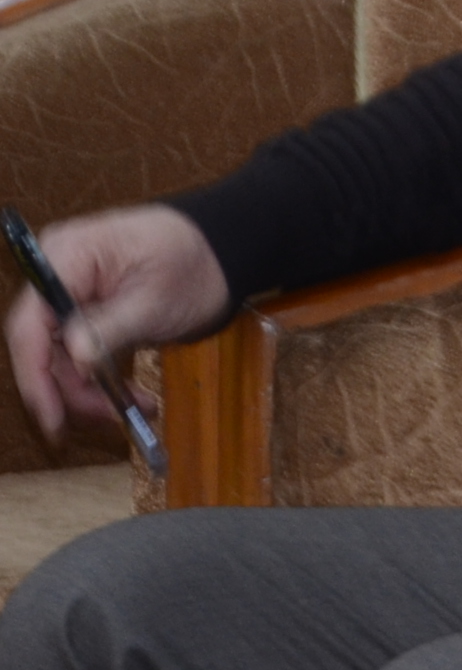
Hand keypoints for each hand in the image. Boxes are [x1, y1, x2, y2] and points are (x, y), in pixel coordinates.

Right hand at [5, 205, 226, 442]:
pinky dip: (102, 380)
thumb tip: (75, 358)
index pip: (30, 325)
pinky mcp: (86, 316)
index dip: (35, 374)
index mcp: (66, 257)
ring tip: (141, 407)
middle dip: (72, 390)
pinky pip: (81, 356)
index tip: (52, 416)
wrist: (222, 251)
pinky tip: (135, 398)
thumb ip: (111, 327)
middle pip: (42, 347)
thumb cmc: (195, 261)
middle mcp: (57, 275)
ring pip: (61, 358)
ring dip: (92, 391)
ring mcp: (70, 296)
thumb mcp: (156, 299)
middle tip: (111, 418)